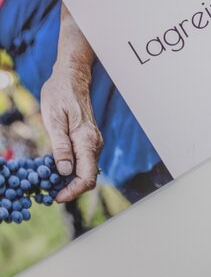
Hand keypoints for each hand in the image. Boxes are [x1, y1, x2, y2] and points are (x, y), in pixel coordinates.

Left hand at [40, 4, 102, 202]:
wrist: (72, 79)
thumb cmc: (60, 95)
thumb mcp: (54, 119)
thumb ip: (61, 146)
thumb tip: (64, 171)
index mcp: (87, 141)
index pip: (87, 176)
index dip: (73, 191)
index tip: (56, 198)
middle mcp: (94, 144)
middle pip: (88, 177)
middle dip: (70, 190)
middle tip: (49, 195)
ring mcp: (93, 143)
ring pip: (86, 171)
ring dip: (70, 182)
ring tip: (49, 185)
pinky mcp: (88, 141)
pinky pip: (84, 162)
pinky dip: (72, 172)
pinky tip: (56, 172)